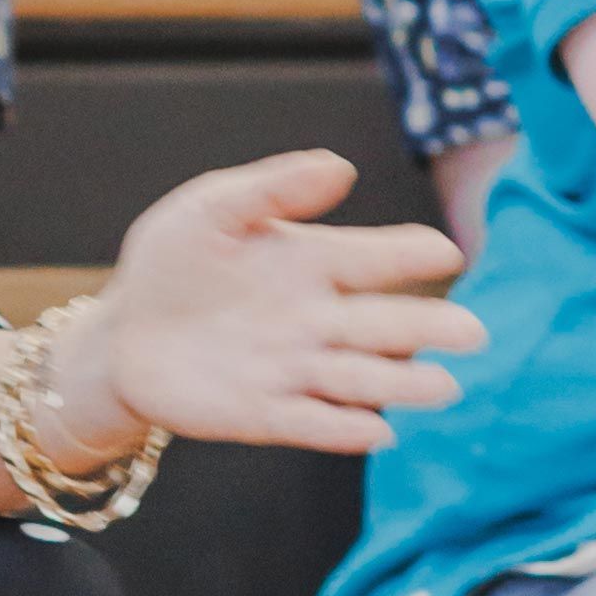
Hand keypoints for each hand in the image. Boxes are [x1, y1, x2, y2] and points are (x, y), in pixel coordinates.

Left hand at [60, 148, 482, 460]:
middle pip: (381, 325)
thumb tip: (342, 166)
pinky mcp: (269, 414)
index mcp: (308, 263)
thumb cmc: (174, 262)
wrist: (125, 333)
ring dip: (400, 383)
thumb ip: (273, 187)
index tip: (445, 250)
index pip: (372, 258)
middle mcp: (315, 320)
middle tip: (470, 331)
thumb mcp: (211, 208)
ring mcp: (295, 370)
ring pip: (360, 378)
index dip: (408, 254)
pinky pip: (314, 423)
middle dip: (426, 327)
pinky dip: (345, 428)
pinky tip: (377, 429)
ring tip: (440, 385)